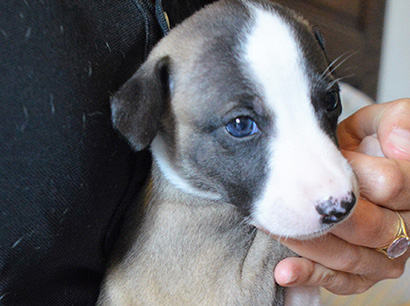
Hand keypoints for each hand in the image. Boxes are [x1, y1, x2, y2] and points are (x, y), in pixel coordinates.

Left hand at [274, 98, 409, 294]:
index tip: (322, 158)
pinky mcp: (365, 272)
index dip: (352, 169)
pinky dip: (311, 275)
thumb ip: (395, 120)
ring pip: (350, 256)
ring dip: (307, 242)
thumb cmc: (362, 147)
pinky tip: (285, 270)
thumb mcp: (377, 124)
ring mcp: (387, 253)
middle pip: (368, 226)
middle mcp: (405, 224)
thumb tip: (398, 141)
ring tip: (271, 225)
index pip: (389, 183)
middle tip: (284, 195)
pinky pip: (343, 281)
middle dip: (324, 211)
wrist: (349, 169)